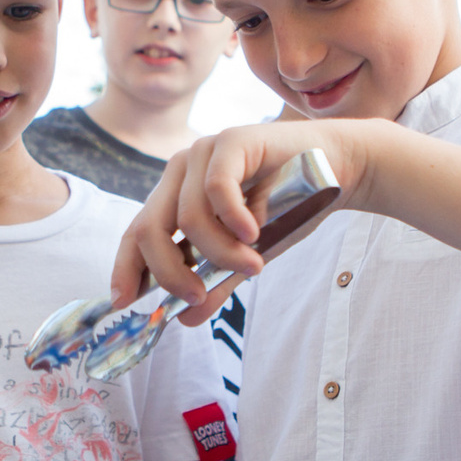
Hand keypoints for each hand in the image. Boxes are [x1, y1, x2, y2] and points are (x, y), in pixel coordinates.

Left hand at [109, 119, 386, 315]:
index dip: (125, 268)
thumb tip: (185, 319)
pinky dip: (233, 220)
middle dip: (169, 274)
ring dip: (219, 253)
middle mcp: (180, 172)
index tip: (123, 302)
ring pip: (188, 218)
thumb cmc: (288, 208)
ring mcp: (203, 153)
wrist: (337, 167)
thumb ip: (216, 282)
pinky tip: (254, 235)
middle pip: (148, 230)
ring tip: (253, 266)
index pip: (135, 233)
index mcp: (175, 196)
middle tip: (198, 298)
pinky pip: (218, 189)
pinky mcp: (231, 141)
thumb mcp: (246, 255)